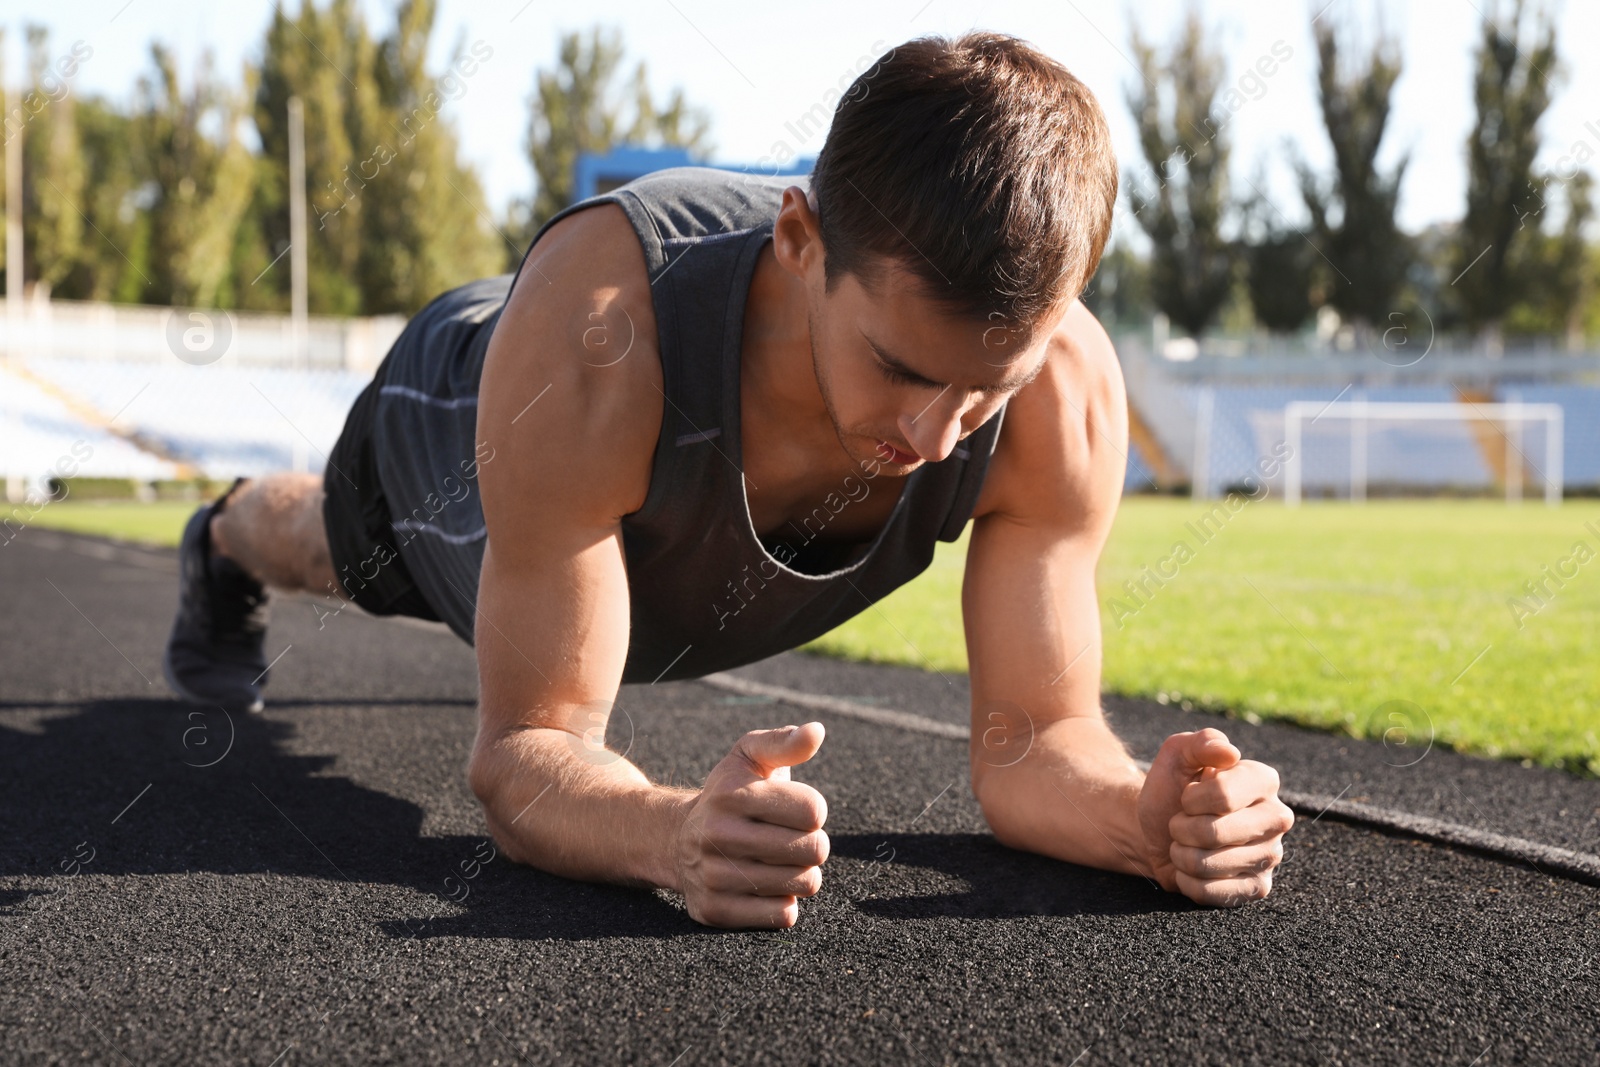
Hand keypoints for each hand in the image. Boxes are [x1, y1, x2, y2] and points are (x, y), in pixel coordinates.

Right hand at [674, 722, 829, 927]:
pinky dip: (784, 902)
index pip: (813, 810)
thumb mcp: (749, 758)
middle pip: (814, 850)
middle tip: (791, 839)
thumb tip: (816, 731)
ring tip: (779, 861)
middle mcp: (717, 834)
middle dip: (812, 844)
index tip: (794, 810)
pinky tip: (765, 885)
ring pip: (803, 884)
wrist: (675, 840)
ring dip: (801, 873)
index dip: (813, 810)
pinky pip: (783, 914)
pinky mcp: (714, 910)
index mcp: (731, 794)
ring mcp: (712, 876)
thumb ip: (785, 742)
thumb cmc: (729, 796)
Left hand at [1136, 727, 1293, 905]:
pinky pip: (1211, 892)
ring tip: (1186, 843)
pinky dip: (1188, 880)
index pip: (1223, 795)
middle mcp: (1276, 817)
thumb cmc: (1171, 791)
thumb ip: (1199, 742)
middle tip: (1182, 823)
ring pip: (1209, 864)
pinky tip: (1192, 868)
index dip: (1191, 799)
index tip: (1187, 796)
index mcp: (1263, 779)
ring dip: (1181, 854)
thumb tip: (1229, 751)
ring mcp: (1271, 856)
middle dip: (1182, 828)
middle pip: (1215, 833)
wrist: (1159, 831)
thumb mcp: (1177, 756)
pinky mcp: (1258, 887)